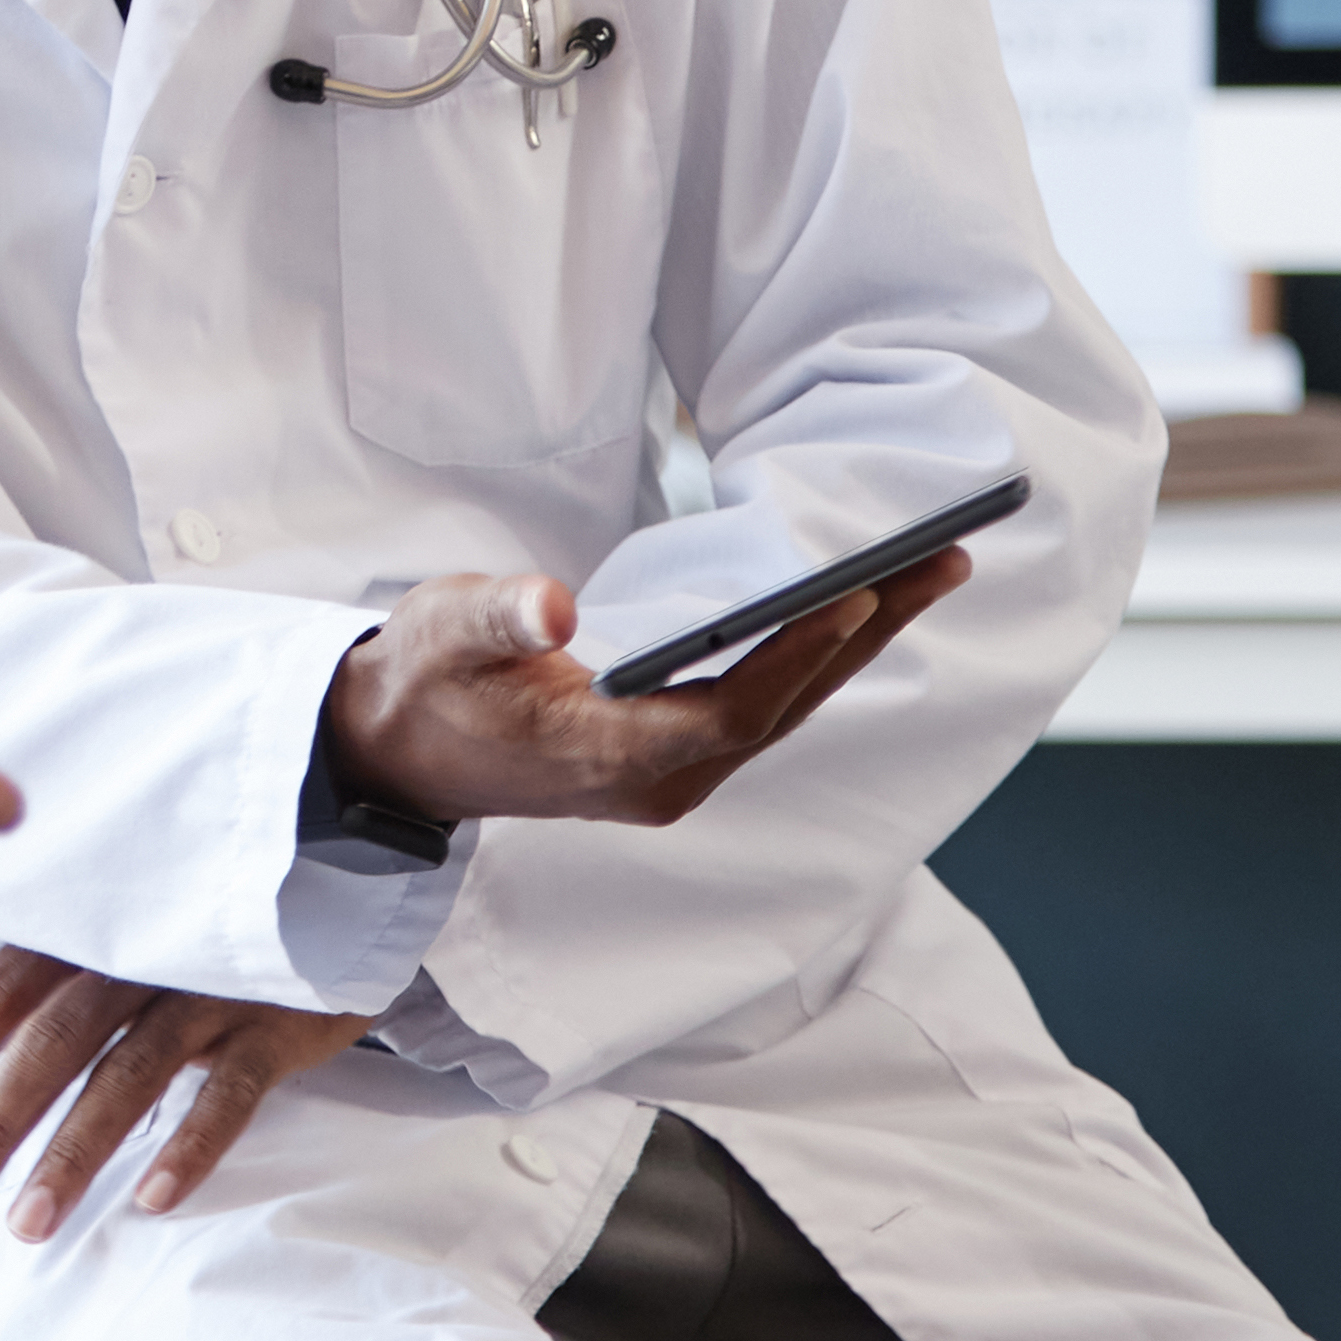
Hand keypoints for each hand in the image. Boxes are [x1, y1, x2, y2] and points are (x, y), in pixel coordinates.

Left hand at [0, 944, 375, 1240]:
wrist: (338, 891)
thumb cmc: (194, 940)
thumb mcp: (105, 951)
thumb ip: (18, 996)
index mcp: (88, 930)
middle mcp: (141, 952)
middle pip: (51, 1041)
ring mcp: (211, 986)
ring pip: (130, 1073)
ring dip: (75, 1152)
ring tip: (30, 1222)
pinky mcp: (278, 1022)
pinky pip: (233, 1091)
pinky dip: (191, 1143)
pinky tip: (152, 1198)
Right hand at [324, 544, 971, 835]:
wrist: (398, 756)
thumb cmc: (422, 680)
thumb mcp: (438, 633)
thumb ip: (495, 617)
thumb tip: (552, 605)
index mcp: (605, 758)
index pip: (728, 713)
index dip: (795, 655)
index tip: (857, 592)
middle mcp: (657, 782)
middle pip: (785, 709)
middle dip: (867, 634)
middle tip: (943, 559)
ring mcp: (672, 776)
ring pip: (787, 709)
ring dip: (861, 642)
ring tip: (931, 569)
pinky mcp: (677, 757)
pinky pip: (767, 707)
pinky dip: (819, 654)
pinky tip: (863, 607)